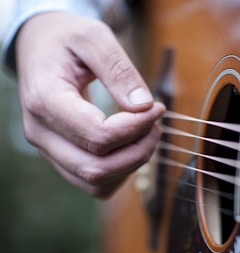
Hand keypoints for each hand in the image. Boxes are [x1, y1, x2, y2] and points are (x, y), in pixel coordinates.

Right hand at [16, 12, 164, 197]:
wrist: (38, 47)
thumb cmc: (64, 39)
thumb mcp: (93, 37)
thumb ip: (118, 69)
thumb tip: (144, 106)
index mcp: (46, 100)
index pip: (98, 135)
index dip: (137, 127)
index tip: (157, 107)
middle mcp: (41, 132)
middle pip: (97, 168)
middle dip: (138, 151)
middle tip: (156, 124)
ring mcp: (49, 149)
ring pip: (96, 182)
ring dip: (131, 164)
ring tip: (145, 134)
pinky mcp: (61, 157)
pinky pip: (94, 184)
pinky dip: (120, 172)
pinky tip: (130, 146)